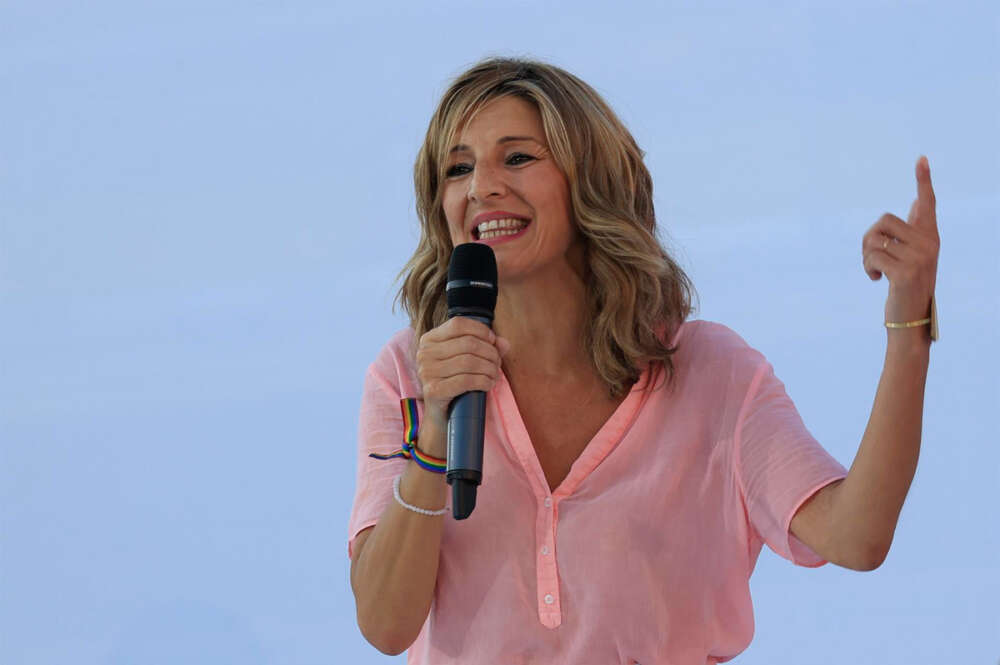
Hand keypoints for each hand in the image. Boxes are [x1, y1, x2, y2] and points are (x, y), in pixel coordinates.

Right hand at [415, 317, 509, 434]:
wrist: (442, 416)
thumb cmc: (456, 383)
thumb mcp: (469, 360)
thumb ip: (487, 347)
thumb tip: (504, 343)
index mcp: (429, 340)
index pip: (458, 324)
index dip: (480, 330)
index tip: (493, 341)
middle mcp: (424, 354)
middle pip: (467, 343)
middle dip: (490, 352)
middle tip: (497, 363)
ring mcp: (426, 372)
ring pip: (469, 361)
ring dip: (489, 368)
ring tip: (495, 375)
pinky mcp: (433, 390)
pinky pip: (466, 380)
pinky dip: (483, 381)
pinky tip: (489, 384)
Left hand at [862, 155, 939, 328]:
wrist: (910, 322)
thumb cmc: (907, 288)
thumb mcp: (913, 257)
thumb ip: (914, 231)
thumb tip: (916, 202)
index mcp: (930, 238)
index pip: (927, 204)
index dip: (923, 181)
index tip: (921, 159)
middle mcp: (929, 244)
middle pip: (883, 221)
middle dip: (868, 239)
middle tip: (871, 258)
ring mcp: (919, 258)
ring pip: (874, 239)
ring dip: (866, 256)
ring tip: (874, 270)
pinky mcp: (906, 272)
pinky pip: (872, 256)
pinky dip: (867, 267)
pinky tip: (876, 280)